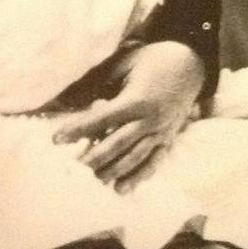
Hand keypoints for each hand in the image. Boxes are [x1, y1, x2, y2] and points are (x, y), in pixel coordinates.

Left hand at [52, 41, 204, 190]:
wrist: (191, 63)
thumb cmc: (151, 60)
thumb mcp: (123, 63)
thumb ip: (96, 81)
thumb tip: (67, 98)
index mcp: (136, 99)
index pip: (102, 118)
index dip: (78, 129)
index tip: (56, 138)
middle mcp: (150, 119)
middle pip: (119, 143)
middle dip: (97, 156)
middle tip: (77, 167)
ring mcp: (161, 132)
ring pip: (136, 156)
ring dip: (116, 170)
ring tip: (98, 179)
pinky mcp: (169, 139)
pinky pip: (154, 161)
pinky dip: (139, 176)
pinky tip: (123, 188)